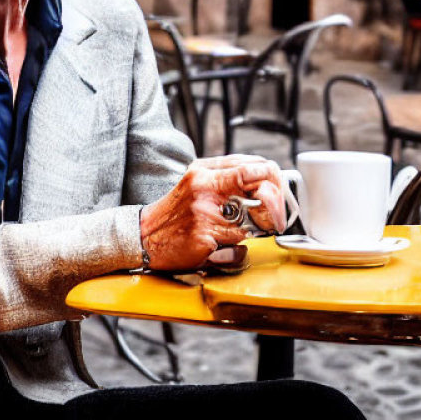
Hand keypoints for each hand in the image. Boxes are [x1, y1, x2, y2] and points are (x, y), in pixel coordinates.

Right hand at [139, 155, 287, 271]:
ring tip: (231, 234)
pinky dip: (235, 252)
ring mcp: (205, 214)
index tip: (277, 191)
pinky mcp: (204, 239)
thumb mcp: (196, 180)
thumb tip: (263, 174)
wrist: (143, 237)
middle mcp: (205, 189)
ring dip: (249, 232)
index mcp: (205, 171)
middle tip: (274, 217)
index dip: (273, 180)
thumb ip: (226, 174)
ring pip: (251, 223)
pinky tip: (219, 248)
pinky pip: (239, 248)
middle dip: (273, 207)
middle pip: (260, 191)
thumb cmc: (174, 211)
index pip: (253, 167)